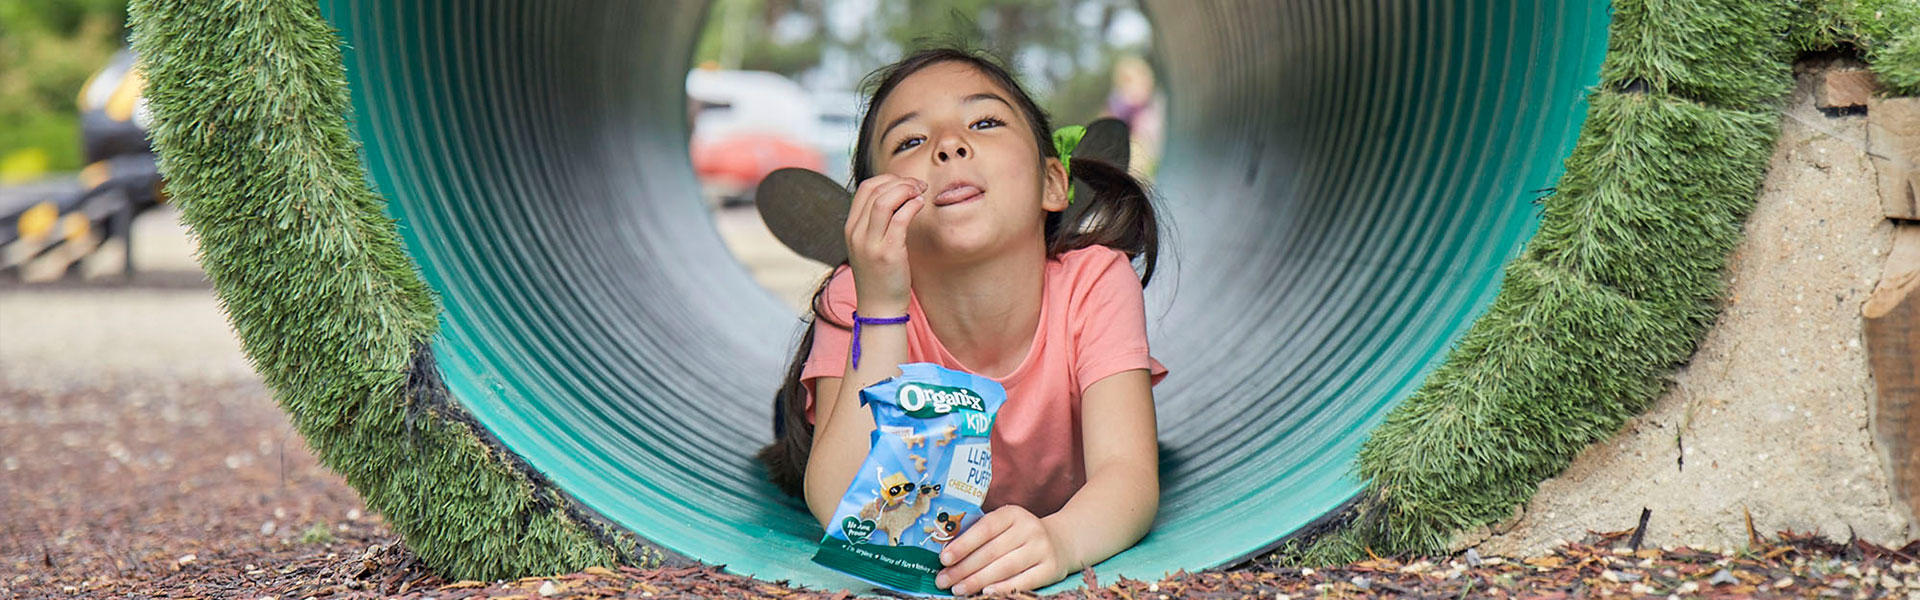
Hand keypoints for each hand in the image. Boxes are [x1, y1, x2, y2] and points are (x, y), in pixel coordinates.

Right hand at [844, 174, 926, 311]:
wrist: (879, 308)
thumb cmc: (880, 276)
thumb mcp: (869, 246)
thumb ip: (875, 223)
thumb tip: (897, 197)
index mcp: (850, 228)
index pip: (865, 188)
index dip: (888, 179)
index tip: (906, 184)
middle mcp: (856, 233)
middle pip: (875, 190)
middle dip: (901, 181)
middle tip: (919, 186)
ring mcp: (870, 243)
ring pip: (885, 200)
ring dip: (907, 190)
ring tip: (921, 193)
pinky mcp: (887, 253)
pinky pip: (899, 219)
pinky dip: (912, 205)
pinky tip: (920, 205)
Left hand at [935, 505, 1072, 595]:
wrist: (1062, 541)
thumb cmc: (1020, 536)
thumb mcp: (1005, 526)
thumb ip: (981, 534)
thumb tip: (947, 555)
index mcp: (1013, 514)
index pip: (985, 528)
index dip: (963, 544)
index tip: (943, 558)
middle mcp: (1029, 528)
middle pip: (991, 551)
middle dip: (963, 568)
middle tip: (943, 579)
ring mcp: (1042, 549)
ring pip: (1004, 568)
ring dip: (977, 581)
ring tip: (957, 589)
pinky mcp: (1050, 569)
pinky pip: (1022, 582)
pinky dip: (1002, 588)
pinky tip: (985, 593)